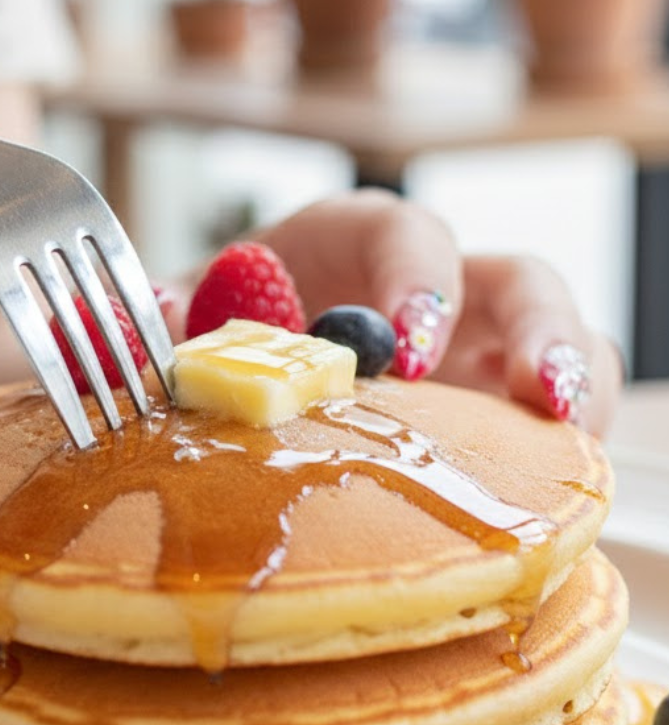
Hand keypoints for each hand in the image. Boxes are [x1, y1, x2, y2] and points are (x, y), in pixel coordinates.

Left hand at [166, 190, 622, 436]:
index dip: (414, 276)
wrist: (227, 384)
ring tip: (566, 437)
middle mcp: (428, 289)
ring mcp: (474, 349)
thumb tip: (149, 315)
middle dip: (534, 326)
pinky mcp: (492, 409)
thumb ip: (165, 318)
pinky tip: (552, 493)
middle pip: (512, 278)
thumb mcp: (183, 324)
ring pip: (560, 341)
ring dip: (574, 382)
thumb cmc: (214, 336)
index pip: (399, 232)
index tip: (403, 345)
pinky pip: (558, 418)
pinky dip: (565, 449)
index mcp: (348, 247)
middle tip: (527, 389)